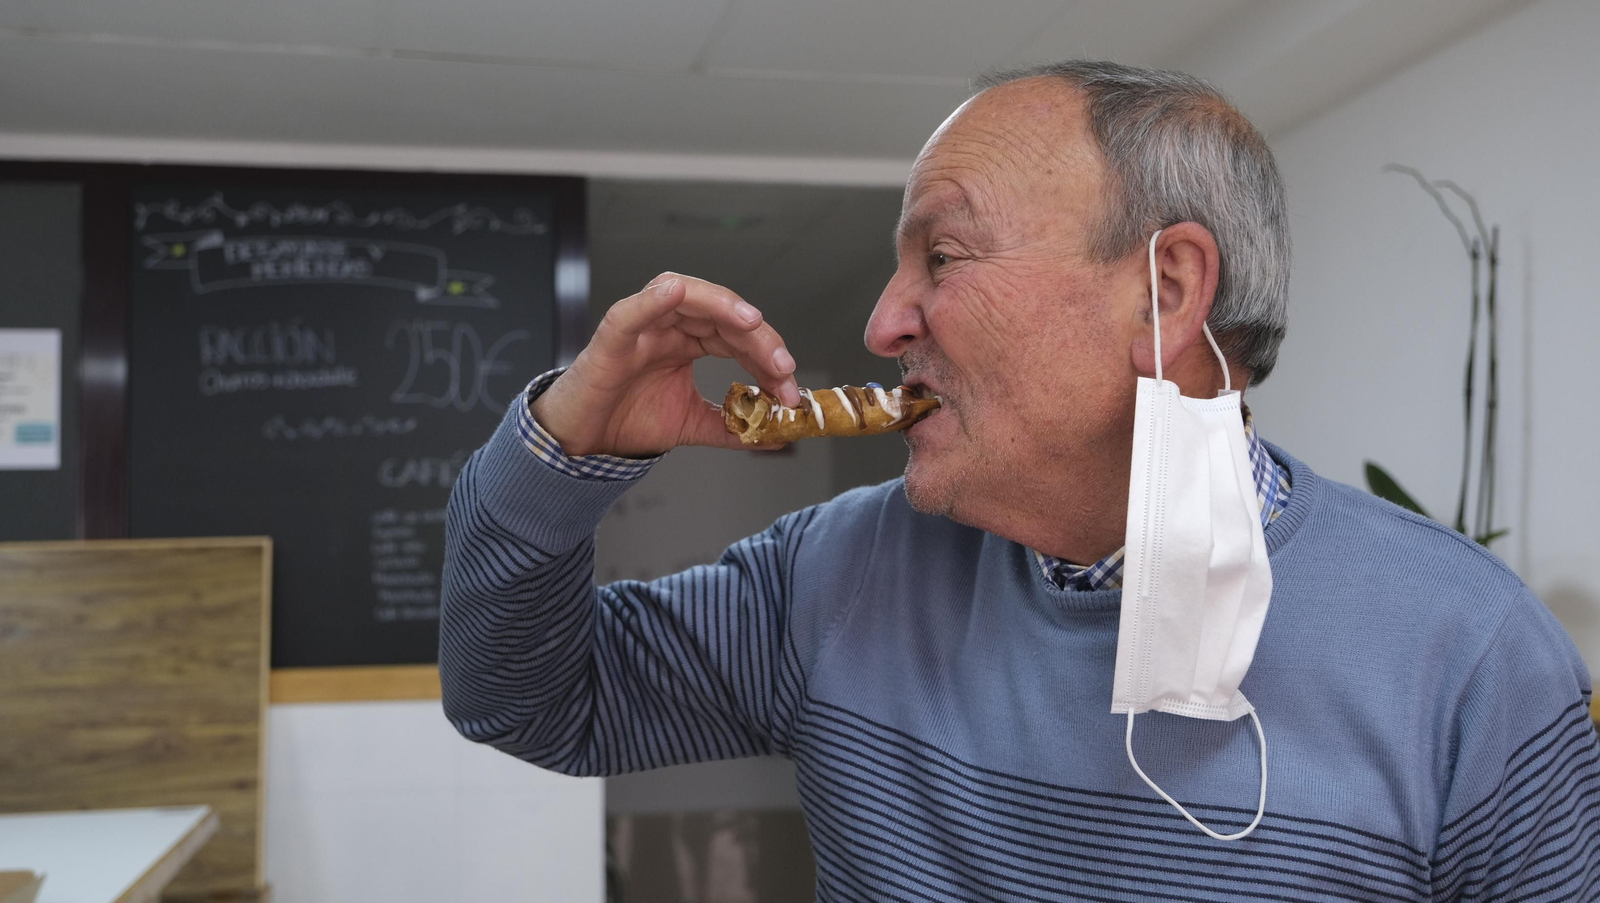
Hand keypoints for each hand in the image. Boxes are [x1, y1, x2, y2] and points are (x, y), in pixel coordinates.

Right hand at [532, 273, 801, 457]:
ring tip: (752, 323)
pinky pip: (633, 310)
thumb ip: (732, 427)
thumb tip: (776, 435)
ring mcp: (642, 325)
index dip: (767, 357)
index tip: (790, 388)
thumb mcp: (692, 424)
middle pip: (721, 314)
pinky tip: (676, 291)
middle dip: (758, 338)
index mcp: (688, 340)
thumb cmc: (627, 419)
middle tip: (782, 367)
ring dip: (723, 307)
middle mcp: (668, 325)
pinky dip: (653, 298)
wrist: (582, 441)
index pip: (736, 336)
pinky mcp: (611, 335)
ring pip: (686, 297)